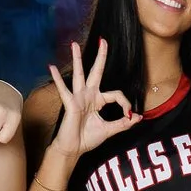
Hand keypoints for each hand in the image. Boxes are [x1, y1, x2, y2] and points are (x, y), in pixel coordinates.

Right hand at [45, 39, 137, 160]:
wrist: (73, 149)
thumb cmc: (87, 139)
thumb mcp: (110, 130)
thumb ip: (124, 123)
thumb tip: (139, 117)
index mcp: (98, 100)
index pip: (116, 94)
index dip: (126, 103)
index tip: (130, 115)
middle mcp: (88, 95)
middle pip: (96, 71)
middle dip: (100, 56)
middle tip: (103, 41)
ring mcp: (78, 98)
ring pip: (79, 75)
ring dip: (77, 59)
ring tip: (74, 44)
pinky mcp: (70, 104)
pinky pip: (64, 89)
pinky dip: (57, 79)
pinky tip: (51, 67)